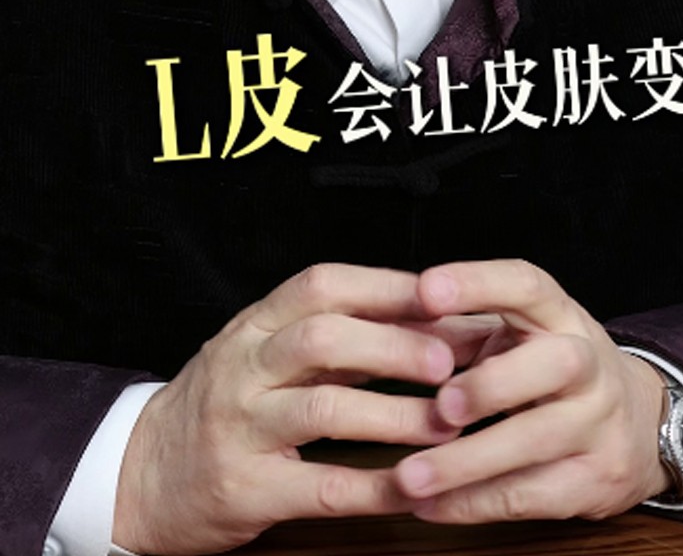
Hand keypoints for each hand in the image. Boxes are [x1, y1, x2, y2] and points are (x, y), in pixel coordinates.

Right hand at [113, 263, 460, 553]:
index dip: (386, 286)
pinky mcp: (243, 487)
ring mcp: (239, 426)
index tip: (445, 294)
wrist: (140, 474)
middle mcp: (244, 366)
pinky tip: (412, 488)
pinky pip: (316, 488)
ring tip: (446, 423)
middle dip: (395, 344)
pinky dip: (370, 488)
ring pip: (323, 408)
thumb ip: (342, 337)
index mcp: (256, 324)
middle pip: (324, 337)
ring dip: (394, 414)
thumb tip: (434, 320)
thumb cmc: (226, 404)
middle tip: (451, 360)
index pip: (323, 285)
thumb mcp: (269, 352)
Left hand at [394, 259, 668, 522]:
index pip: (528, 286)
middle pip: (554, 363)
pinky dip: (474, 504)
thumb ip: (460, 332)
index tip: (426, 290)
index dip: (479, 284)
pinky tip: (430, 506)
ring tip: (409, 477)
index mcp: (562, 315)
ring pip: (538, 440)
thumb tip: (385, 324)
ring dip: (467, 462)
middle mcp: (588, 363)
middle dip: (494, 384)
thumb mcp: (519, 337)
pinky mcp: (595, 480)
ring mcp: (599, 423)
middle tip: (439, 406)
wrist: (640, 424)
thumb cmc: (553, 371)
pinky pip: (531, 496)